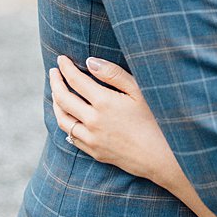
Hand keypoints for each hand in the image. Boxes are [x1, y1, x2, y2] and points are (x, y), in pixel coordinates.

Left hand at [50, 56, 183, 188]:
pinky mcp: (94, 152)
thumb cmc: (156, 119)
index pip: (75, 80)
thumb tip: (89, 61)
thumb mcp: (139, 91)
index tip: (61, 59)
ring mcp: (92, 139)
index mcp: (104, 102)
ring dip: (56, 103)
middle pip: (63, 98)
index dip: (65, 67)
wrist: (163, 157)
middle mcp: (93, 121)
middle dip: (55, 82)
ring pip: (62, 119)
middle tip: (53, 72)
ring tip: (56, 92)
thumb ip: (113, 74)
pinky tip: (68, 116)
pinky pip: (71, 136)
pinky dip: (65, 122)